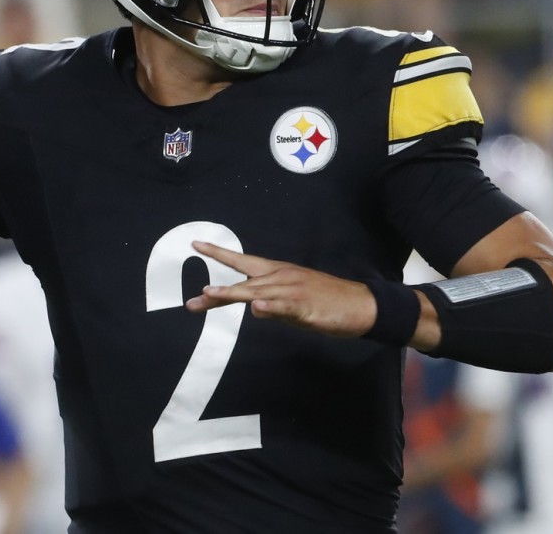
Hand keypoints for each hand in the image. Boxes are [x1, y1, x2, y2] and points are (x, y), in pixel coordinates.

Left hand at [185, 242, 377, 337]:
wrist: (360, 304)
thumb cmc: (325, 302)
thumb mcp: (292, 302)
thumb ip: (271, 305)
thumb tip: (252, 308)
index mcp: (277, 273)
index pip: (242, 261)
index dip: (219, 253)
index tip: (196, 244)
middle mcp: (281, 278)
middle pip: (243, 283)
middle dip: (217, 291)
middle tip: (192, 301)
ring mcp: (293, 291)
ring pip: (258, 292)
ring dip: (234, 293)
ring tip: (211, 293)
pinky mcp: (306, 306)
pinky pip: (285, 306)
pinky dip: (270, 307)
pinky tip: (256, 309)